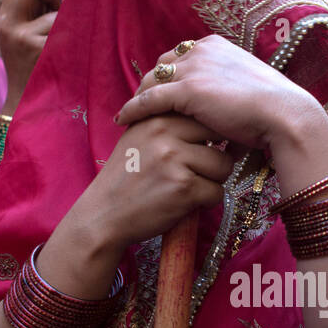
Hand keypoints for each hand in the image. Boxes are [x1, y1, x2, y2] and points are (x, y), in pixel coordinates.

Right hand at [0, 0, 58, 112]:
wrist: (26, 102)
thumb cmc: (33, 67)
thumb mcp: (25, 37)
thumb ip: (35, 12)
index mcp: (4, 20)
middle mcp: (9, 25)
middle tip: (57, 11)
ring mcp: (23, 37)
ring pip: (55, 12)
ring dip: (65, 22)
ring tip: (60, 42)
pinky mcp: (39, 48)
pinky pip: (64, 30)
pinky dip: (70, 38)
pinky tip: (64, 53)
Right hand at [66, 114, 234, 258]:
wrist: (103, 214)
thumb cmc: (125, 178)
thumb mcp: (137, 138)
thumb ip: (164, 122)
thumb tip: (200, 113)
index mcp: (156, 116)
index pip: (201, 114)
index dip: (209, 134)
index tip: (200, 149)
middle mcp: (165, 133)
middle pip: (218, 136)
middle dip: (215, 155)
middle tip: (198, 171)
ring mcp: (175, 159)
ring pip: (223, 166)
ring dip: (213, 181)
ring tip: (190, 188)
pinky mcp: (184, 187)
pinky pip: (217, 192)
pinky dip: (207, 201)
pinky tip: (186, 203)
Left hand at [116, 35, 321, 151]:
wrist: (284, 115)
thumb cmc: (273, 111)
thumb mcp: (248, 92)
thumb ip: (230, 94)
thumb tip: (226, 119)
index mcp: (217, 46)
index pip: (181, 56)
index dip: (169, 76)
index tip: (161, 93)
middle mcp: (202, 50)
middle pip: (163, 65)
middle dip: (151, 84)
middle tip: (140, 104)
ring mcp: (193, 68)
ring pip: (153, 81)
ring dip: (139, 96)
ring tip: (129, 114)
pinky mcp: (187, 90)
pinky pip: (150, 99)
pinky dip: (134, 109)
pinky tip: (123, 120)